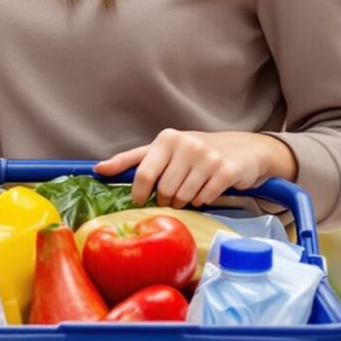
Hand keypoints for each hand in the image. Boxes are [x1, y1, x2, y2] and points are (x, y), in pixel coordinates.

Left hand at [96, 131, 295, 209]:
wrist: (242, 149)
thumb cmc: (194, 153)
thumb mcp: (162, 151)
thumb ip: (131, 160)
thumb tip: (98, 169)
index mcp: (167, 138)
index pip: (144, 173)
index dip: (139, 194)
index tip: (140, 201)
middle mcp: (187, 144)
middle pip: (164, 191)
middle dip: (166, 199)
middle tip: (174, 194)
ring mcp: (208, 156)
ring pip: (184, 197)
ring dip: (185, 201)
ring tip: (192, 190)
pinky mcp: (227, 170)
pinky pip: (205, 198)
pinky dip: (204, 200)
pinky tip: (208, 190)